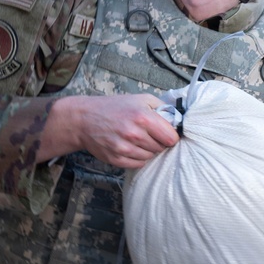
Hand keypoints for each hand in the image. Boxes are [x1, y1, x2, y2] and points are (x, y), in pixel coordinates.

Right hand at [61, 93, 178, 167]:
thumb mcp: (141, 99)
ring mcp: (124, 148)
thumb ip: (163, 108)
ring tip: (137, 139)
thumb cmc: (115, 107)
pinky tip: (130, 147)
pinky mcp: (116, 159)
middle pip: (161, 148)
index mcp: (143, 117)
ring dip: (147, 150)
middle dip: (158, 142)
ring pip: (150, 157)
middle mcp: (134, 134)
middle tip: (148, 134)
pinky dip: (138, 158)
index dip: (170, 136)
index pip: (171, 138)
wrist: (85, 119)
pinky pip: (138, 164)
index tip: (166, 133)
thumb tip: (179, 120)